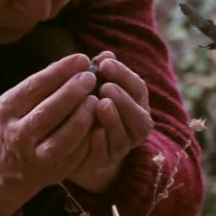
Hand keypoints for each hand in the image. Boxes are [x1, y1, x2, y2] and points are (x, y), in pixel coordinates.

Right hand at [0, 53, 97, 215]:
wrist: (10, 165)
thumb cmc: (24, 119)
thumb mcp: (24, 99)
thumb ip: (51, 79)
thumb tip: (84, 59)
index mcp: (8, 109)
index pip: (34, 86)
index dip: (60, 71)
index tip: (81, 59)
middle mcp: (18, 134)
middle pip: (47, 112)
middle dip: (72, 93)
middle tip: (90, 77)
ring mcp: (36, 155)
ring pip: (62, 138)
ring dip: (82, 117)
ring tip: (95, 100)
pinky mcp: (55, 170)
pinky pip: (76, 153)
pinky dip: (89, 136)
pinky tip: (99, 122)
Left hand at [67, 51, 153, 192]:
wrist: (76, 145)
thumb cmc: (87, 107)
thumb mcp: (93, 87)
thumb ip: (100, 72)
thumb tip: (106, 53)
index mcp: (135, 104)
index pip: (138, 88)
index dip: (124, 75)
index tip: (104, 63)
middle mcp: (134, 127)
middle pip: (139, 116)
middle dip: (124, 99)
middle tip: (106, 87)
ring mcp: (121, 147)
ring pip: (124, 136)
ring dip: (114, 120)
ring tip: (100, 105)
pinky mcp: (104, 162)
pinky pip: (105, 154)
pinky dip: (100, 143)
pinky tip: (91, 132)